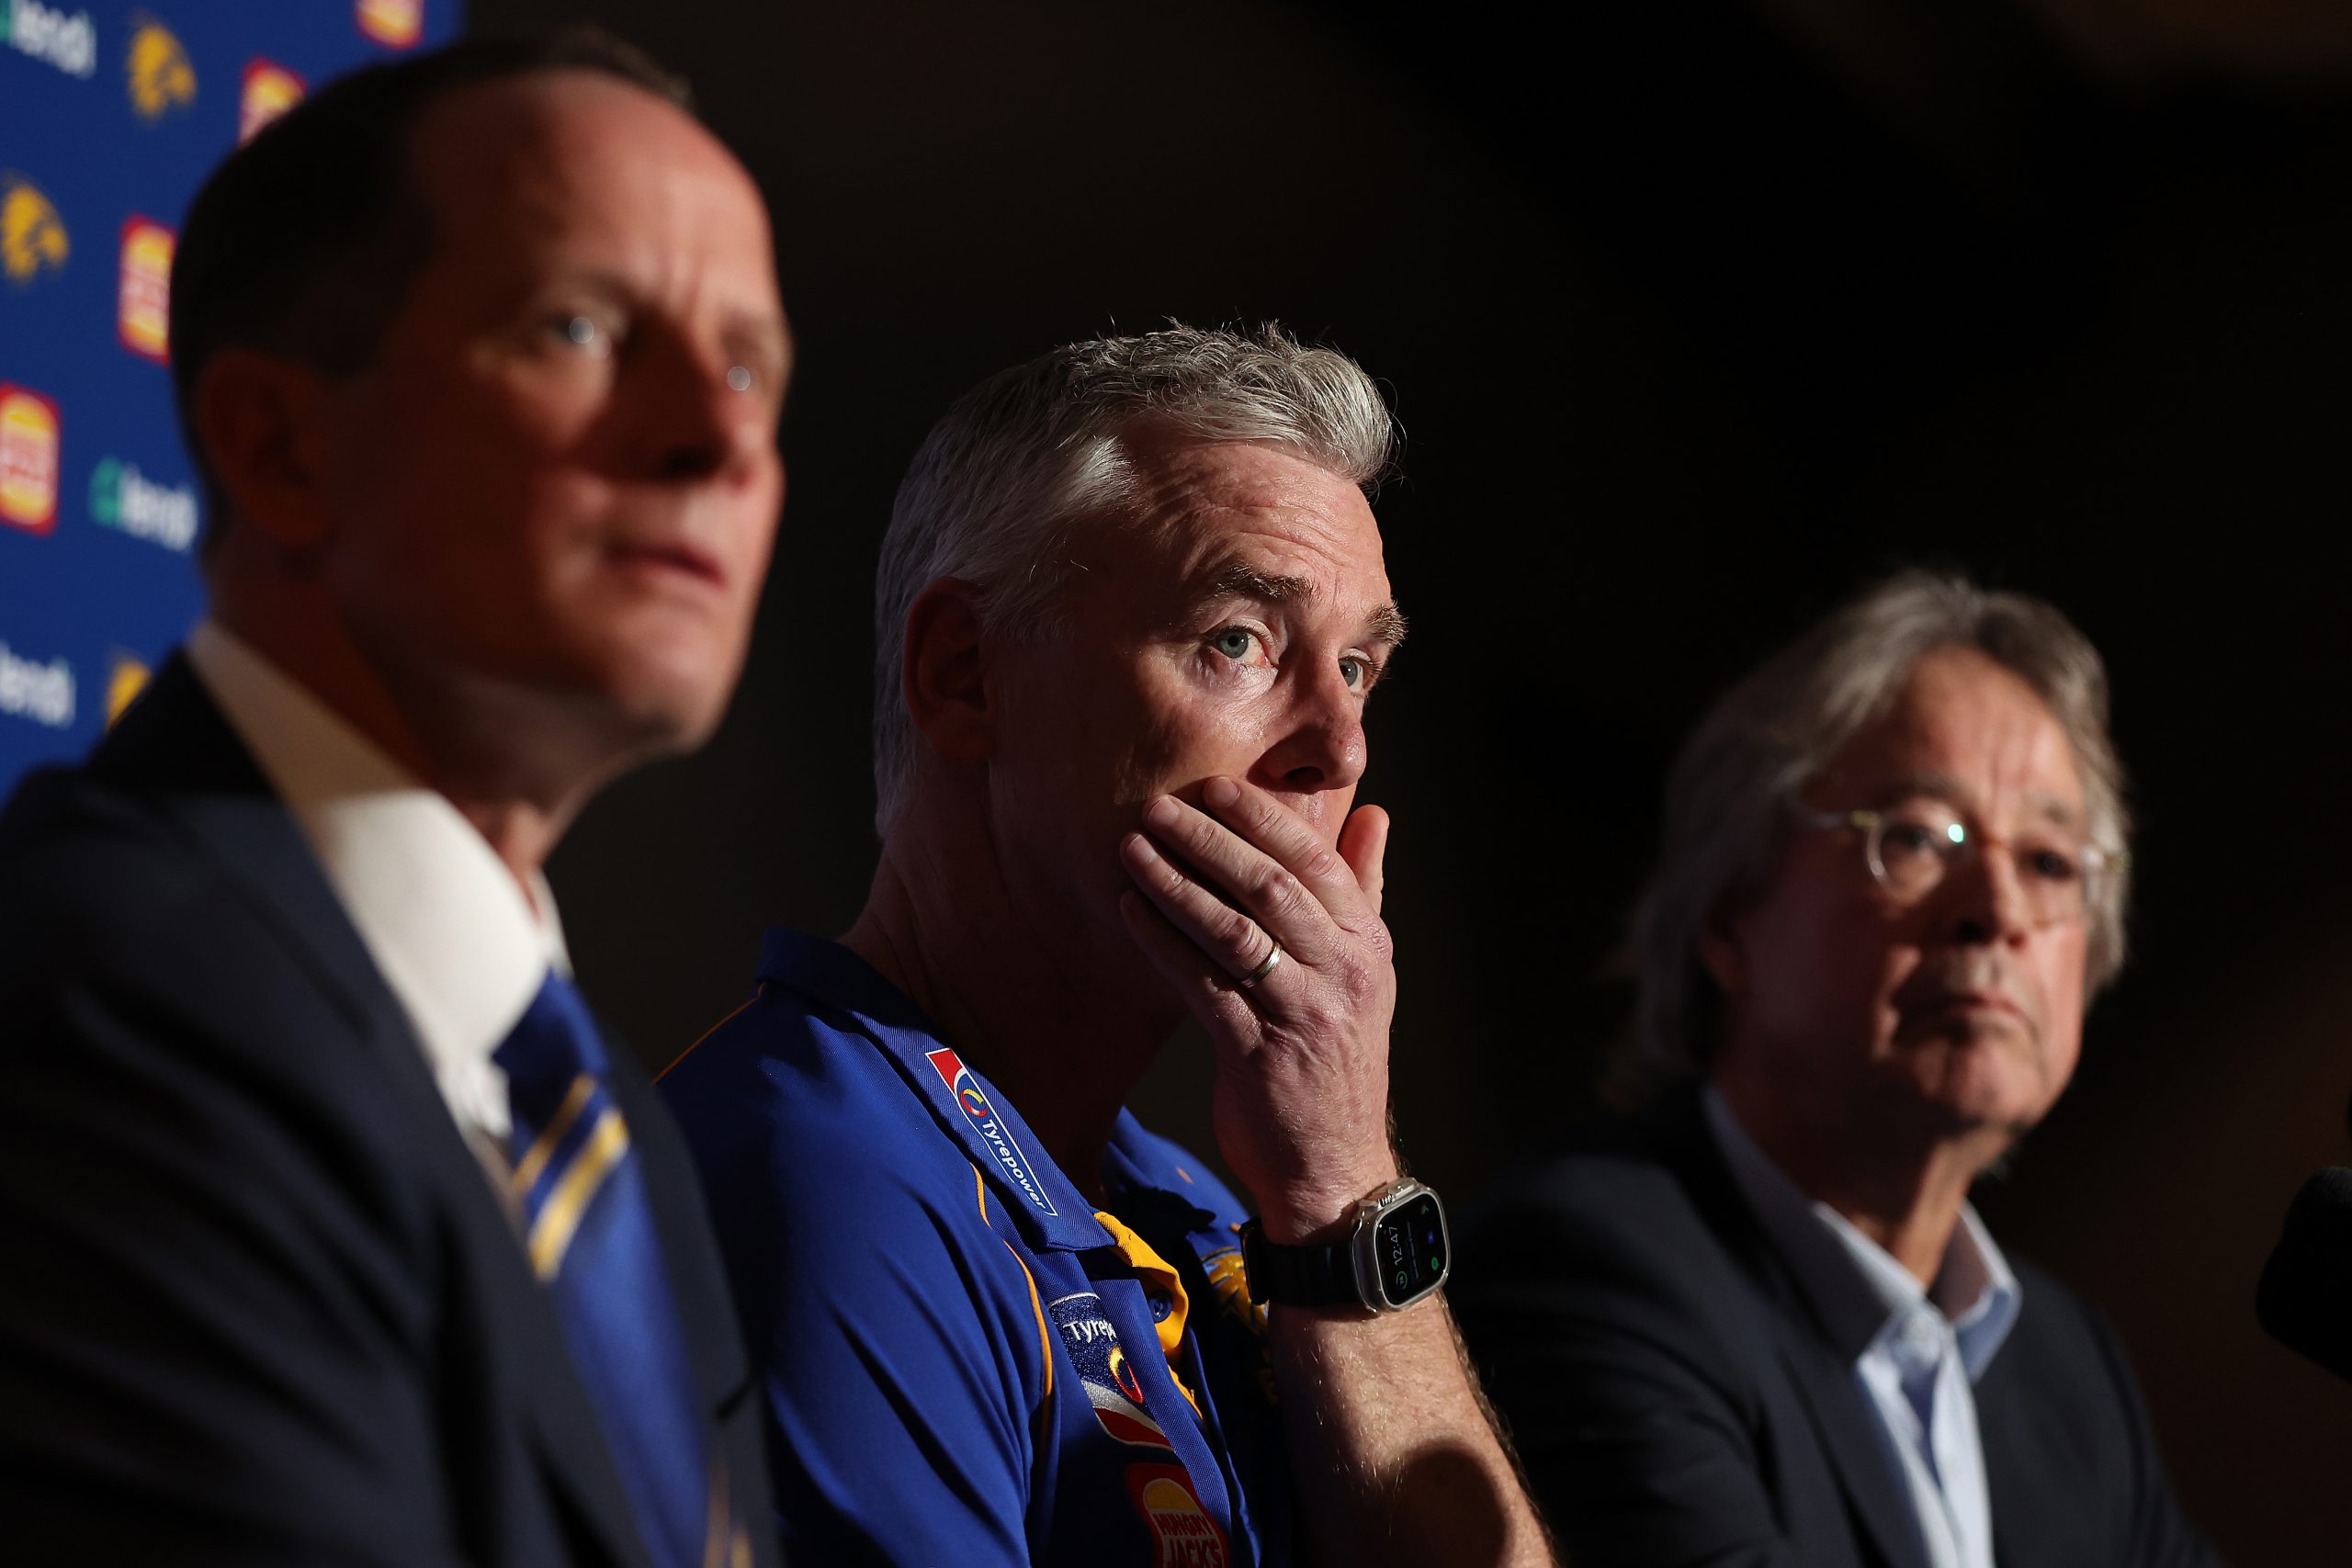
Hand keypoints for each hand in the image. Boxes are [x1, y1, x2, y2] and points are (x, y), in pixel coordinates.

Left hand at [1117, 775, 1398, 1241]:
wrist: (1333, 1167)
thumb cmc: (1335, 1057)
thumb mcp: (1364, 970)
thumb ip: (1364, 888)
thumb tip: (1374, 813)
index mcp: (1365, 944)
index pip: (1316, 861)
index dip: (1262, 819)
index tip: (1211, 786)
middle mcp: (1341, 973)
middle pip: (1271, 886)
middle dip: (1209, 839)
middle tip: (1156, 805)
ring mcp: (1302, 1015)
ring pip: (1233, 931)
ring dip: (1175, 883)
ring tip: (1130, 847)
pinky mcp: (1258, 1056)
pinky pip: (1202, 986)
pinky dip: (1163, 943)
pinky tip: (1129, 912)